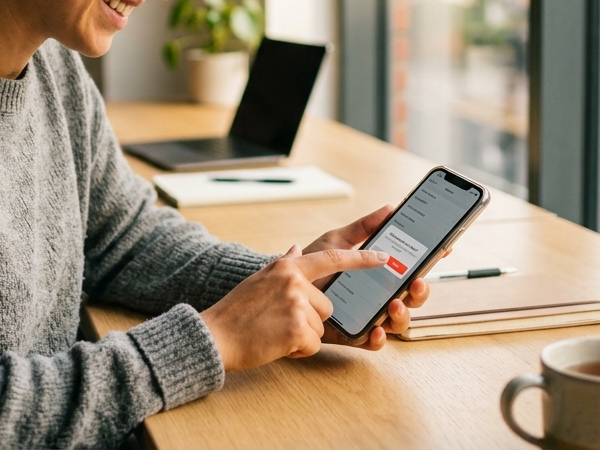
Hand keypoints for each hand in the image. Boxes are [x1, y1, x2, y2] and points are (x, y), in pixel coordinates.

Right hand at [200, 244, 388, 371]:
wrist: (216, 335)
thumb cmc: (236, 311)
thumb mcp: (260, 279)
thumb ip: (284, 264)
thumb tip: (296, 249)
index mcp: (288, 267)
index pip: (332, 258)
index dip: (361, 259)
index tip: (383, 258)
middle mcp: (295, 281)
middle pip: (327, 305)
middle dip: (309, 319)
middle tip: (279, 322)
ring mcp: (297, 304)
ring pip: (321, 326)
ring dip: (302, 335)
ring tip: (274, 332)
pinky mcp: (298, 329)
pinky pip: (313, 344)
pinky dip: (298, 350)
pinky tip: (276, 343)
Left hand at [305, 206, 435, 351]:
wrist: (281, 286)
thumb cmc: (311, 262)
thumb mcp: (337, 242)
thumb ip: (363, 228)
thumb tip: (390, 208)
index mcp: (379, 272)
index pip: (411, 268)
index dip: (430, 261)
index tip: (443, 250)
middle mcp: (379, 295)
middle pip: (411, 297)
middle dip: (420, 291)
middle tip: (416, 281)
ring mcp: (368, 315)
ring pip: (397, 321)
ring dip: (402, 314)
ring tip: (394, 305)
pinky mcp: (352, 334)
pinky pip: (372, 341)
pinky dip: (378, 339)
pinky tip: (376, 331)